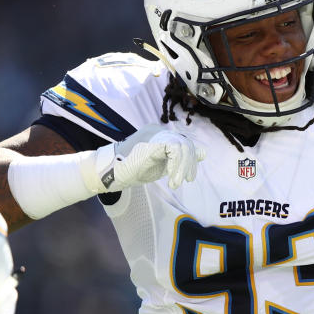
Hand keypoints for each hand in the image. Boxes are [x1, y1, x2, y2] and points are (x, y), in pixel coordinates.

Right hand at [87, 125, 205, 191]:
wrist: (111, 172)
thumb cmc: (133, 169)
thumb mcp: (163, 164)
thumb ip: (181, 158)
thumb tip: (203, 153)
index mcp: (160, 135)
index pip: (183, 143)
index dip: (189, 160)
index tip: (188, 177)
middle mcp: (159, 130)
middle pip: (185, 143)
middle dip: (188, 164)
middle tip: (186, 180)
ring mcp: (155, 133)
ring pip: (182, 146)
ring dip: (182, 167)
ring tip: (176, 183)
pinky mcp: (153, 140)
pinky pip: (174, 149)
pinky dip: (176, 164)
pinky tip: (171, 177)